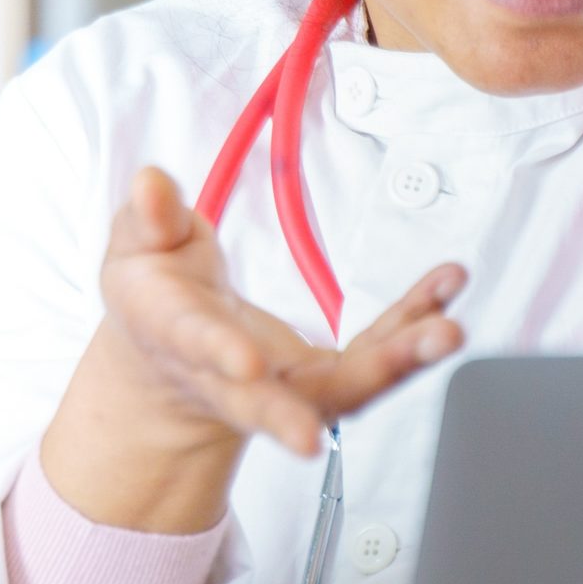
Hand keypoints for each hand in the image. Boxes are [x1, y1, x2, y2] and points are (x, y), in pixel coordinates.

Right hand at [39, 166, 466, 531]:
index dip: (223, 356)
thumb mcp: (135, 247)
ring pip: (346, 388)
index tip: (249, 363)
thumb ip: (148, 219)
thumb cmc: (154, 294)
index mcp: (178, 338)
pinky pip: (373, 355)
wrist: (170, 355)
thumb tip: (151, 184)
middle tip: (394, 363)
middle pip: (287, 399)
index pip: (200, 349)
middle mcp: (236, 379)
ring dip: (401, 360)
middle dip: (347, 383)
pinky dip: (412, 327)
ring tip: (448, 328)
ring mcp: (287, 385)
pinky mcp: (325, 375)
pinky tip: (446, 292)